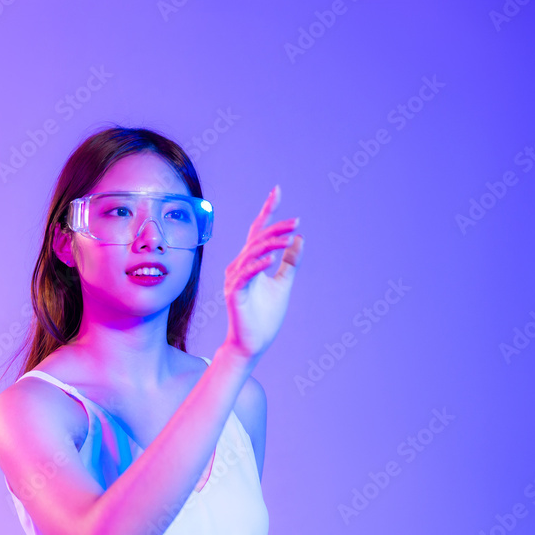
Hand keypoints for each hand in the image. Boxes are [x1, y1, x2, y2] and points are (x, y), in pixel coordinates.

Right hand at [222, 185, 304, 361]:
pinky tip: (272, 259)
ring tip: (288, 239)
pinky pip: (246, 274)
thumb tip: (299, 239)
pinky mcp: (235, 293)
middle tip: (295, 222)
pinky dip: (258, 265)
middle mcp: (239, 265)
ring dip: (271, 244)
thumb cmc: (264, 316)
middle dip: (276, 227)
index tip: (277, 191)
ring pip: (252, 253)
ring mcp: (235, 279)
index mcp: (250, 261)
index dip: (268, 210)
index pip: (258, 231)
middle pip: (257, 239)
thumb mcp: (283, 284)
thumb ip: (290, 262)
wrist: (252, 343)